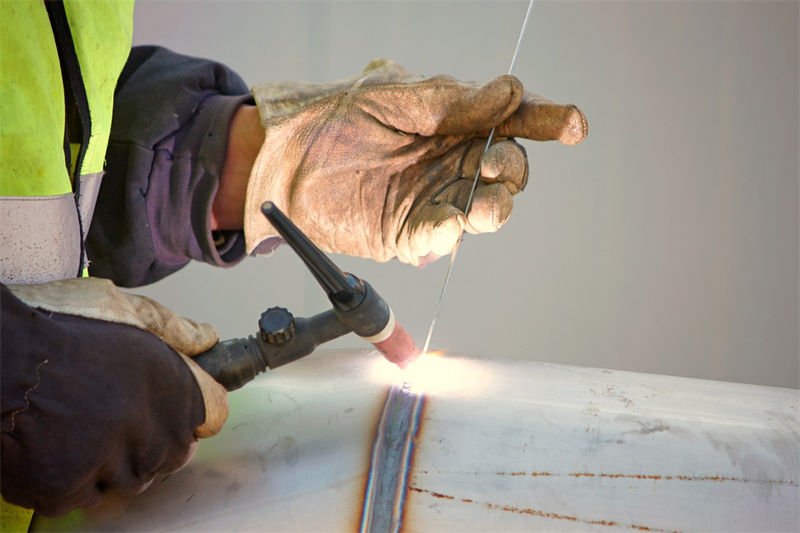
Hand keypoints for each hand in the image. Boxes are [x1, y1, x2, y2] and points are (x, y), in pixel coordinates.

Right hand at [1, 279, 226, 515]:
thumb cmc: (51, 322)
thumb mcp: (119, 306)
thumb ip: (172, 327)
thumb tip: (210, 339)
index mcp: (168, 378)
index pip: (211, 415)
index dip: (191, 414)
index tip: (172, 414)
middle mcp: (145, 421)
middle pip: (173, 454)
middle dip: (153, 443)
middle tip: (118, 424)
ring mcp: (105, 457)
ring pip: (132, 479)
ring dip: (115, 464)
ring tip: (83, 431)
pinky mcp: (64, 485)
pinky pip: (87, 498)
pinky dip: (75, 482)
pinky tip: (57, 448)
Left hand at [243, 59, 586, 264]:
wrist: (283, 159)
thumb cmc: (336, 115)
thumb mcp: (398, 96)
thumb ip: (455, 102)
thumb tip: (510, 91)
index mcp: (455, 121)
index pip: (512, 120)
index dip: (546, 120)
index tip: (572, 124)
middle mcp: (452, 160)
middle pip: (507, 168)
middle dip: (511, 166)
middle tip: (497, 161)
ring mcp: (433, 196)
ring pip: (486, 209)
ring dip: (495, 206)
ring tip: (488, 199)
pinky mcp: (409, 231)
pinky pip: (442, 235)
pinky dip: (449, 231)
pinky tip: (448, 220)